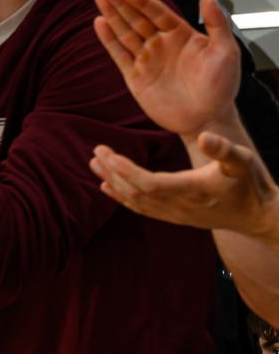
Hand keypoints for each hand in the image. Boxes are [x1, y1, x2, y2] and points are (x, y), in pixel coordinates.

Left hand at [90, 134, 278, 239]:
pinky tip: (106, 186)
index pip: (150, 184)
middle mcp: (179, 205)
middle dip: (113, 171)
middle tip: (97, 150)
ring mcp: (174, 214)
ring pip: (135, 201)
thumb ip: (224, 150)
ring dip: (112, 182)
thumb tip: (204, 137)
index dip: (128, 172)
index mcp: (193, 189)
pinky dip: (121, 198)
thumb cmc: (252, 185)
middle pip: (136, 191)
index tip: (109, 155)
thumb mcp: (244, 162)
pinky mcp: (174, 217)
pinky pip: (141, 209)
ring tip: (94, 163)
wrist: (258, 216)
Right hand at [93, 0, 238, 138]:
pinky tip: (99, 24)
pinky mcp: (136, 76)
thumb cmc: (221, 87)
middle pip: (137, 19)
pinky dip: (109, 40)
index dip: (142, 1)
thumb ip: (216, 24)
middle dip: (121, 2)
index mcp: (182, 35)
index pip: (158, 13)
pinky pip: (119, 55)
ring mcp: (147, 59)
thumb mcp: (226, 52)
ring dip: (112, 15)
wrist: (207, 118)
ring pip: (125, 33)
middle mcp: (161, 44)